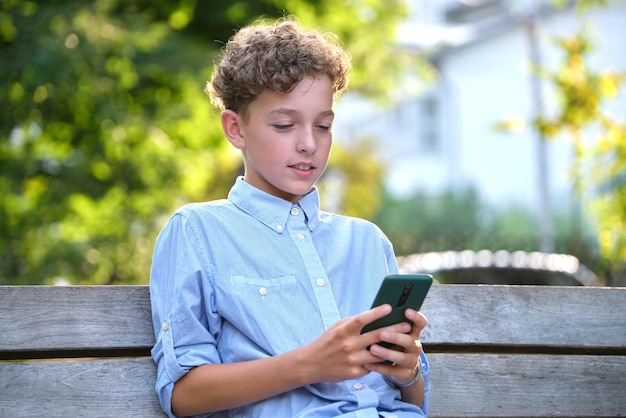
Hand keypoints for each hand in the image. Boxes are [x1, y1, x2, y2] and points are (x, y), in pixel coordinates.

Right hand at [295, 304, 410, 383]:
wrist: (312, 363)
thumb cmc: (327, 341)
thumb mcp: (337, 327)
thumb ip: (354, 322)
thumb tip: (374, 315)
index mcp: (343, 331)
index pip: (362, 319)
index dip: (376, 313)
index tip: (390, 307)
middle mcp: (348, 345)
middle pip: (375, 336)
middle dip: (393, 329)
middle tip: (407, 325)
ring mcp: (352, 360)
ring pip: (378, 353)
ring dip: (392, 347)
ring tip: (404, 341)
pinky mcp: (355, 373)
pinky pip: (372, 366)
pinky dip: (381, 361)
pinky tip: (392, 356)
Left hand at [363, 308, 427, 385]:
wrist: (402, 369)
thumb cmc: (394, 344)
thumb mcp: (395, 333)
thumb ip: (389, 323)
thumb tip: (374, 310)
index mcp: (414, 333)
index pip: (421, 323)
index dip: (416, 317)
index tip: (406, 310)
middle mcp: (415, 346)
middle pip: (409, 341)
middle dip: (395, 337)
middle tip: (382, 333)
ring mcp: (412, 361)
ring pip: (401, 357)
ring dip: (386, 353)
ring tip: (373, 349)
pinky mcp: (404, 374)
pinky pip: (391, 371)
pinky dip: (379, 367)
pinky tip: (367, 364)